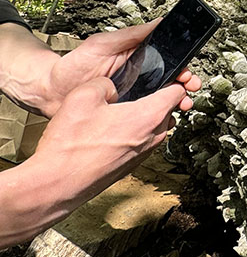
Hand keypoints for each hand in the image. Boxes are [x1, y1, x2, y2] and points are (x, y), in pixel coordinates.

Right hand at [2, 77, 191, 244]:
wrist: (59, 182)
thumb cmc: (71, 146)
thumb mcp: (84, 95)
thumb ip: (106, 82)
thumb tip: (112, 86)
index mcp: (148, 117)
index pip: (179, 93)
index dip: (176, 79)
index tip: (167, 74)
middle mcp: (152, 137)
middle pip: (169, 109)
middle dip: (159, 96)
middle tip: (140, 88)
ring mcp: (144, 153)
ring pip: (156, 125)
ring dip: (145, 114)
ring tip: (121, 108)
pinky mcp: (132, 164)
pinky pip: (142, 140)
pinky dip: (134, 130)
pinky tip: (111, 127)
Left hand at [43, 20, 200, 117]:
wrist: (52, 92)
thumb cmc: (74, 65)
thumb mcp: (102, 43)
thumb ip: (130, 34)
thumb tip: (158, 22)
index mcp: (138, 58)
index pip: (167, 60)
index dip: (182, 66)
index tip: (188, 71)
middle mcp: (139, 77)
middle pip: (170, 81)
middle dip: (185, 85)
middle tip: (189, 90)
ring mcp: (133, 96)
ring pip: (162, 100)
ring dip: (176, 103)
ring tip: (181, 106)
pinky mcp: (124, 113)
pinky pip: (147, 116)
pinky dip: (159, 118)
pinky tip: (164, 120)